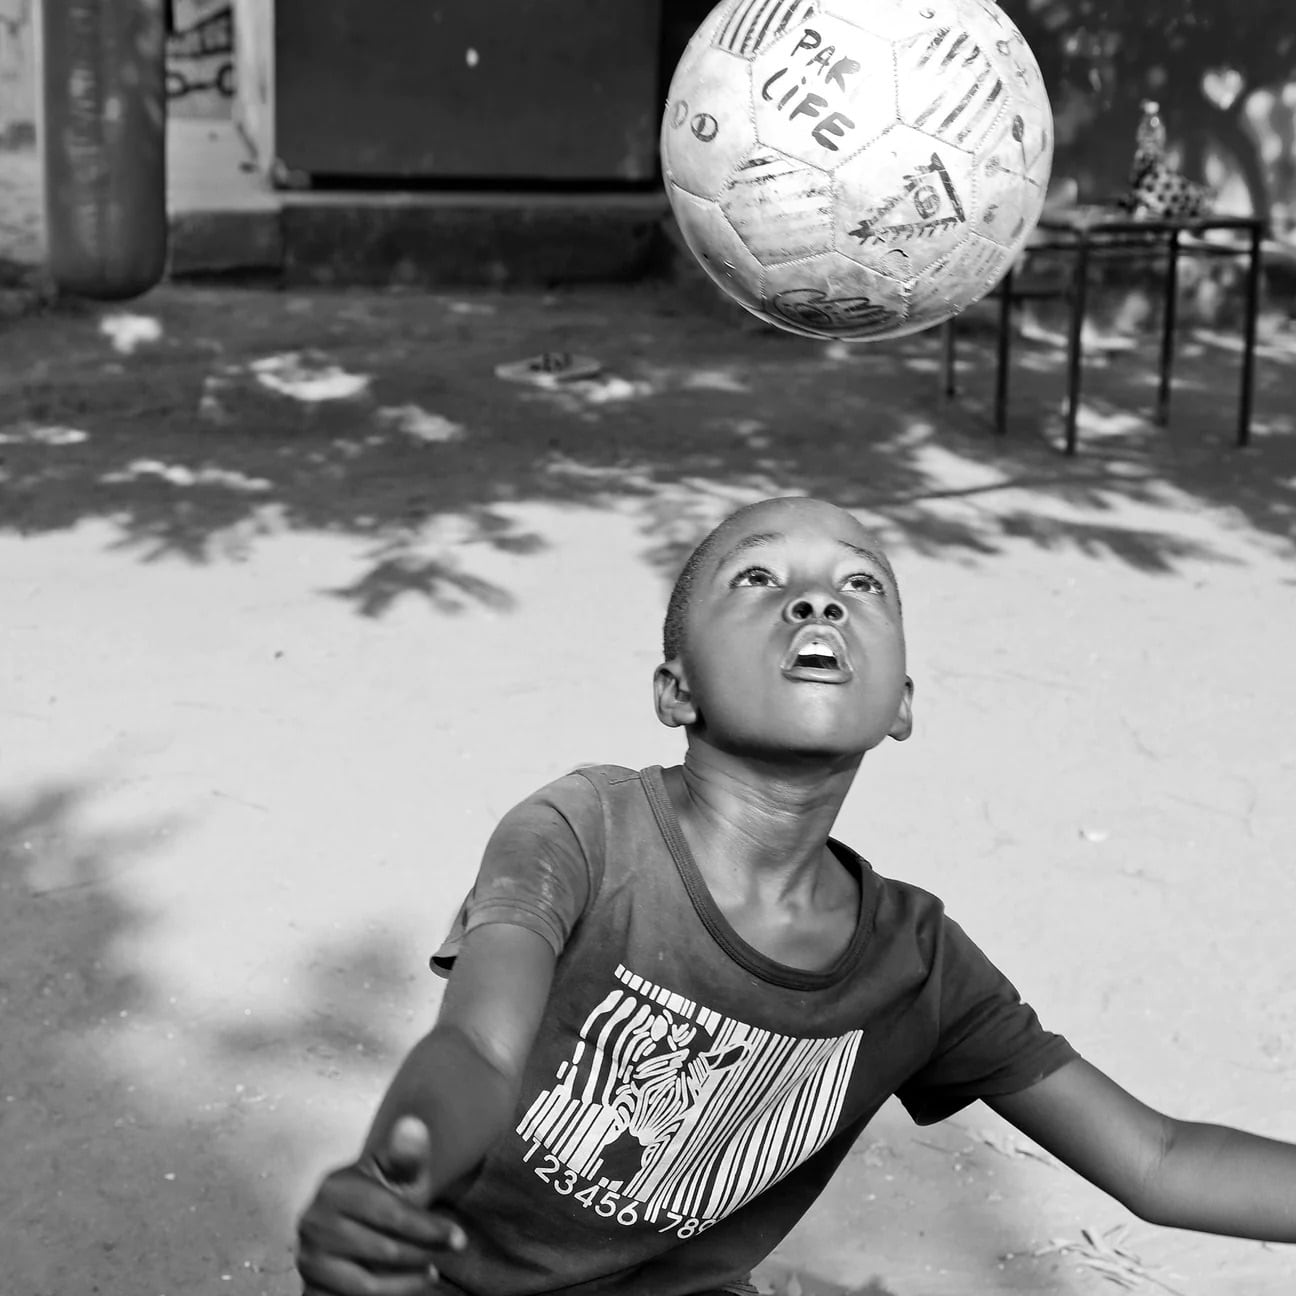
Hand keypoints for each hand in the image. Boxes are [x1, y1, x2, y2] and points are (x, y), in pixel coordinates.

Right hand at [297, 1115, 467, 1294]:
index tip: (459, 1238)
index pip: (390, 1213)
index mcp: (335, 1188)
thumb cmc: (379, 1197)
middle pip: (382, 1249)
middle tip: (447, 1254)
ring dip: (406, 1281)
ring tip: (431, 1272)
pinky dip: (386, 1295)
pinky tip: (409, 1286)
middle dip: (422, 1253)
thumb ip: (406, 1156)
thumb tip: (413, 1124)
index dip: (427, 1227)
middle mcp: (314, 1224)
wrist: (345, 1224)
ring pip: (367, 1282)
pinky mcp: (311, 1287)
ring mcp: (309, 1260)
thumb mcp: (395, 1175)